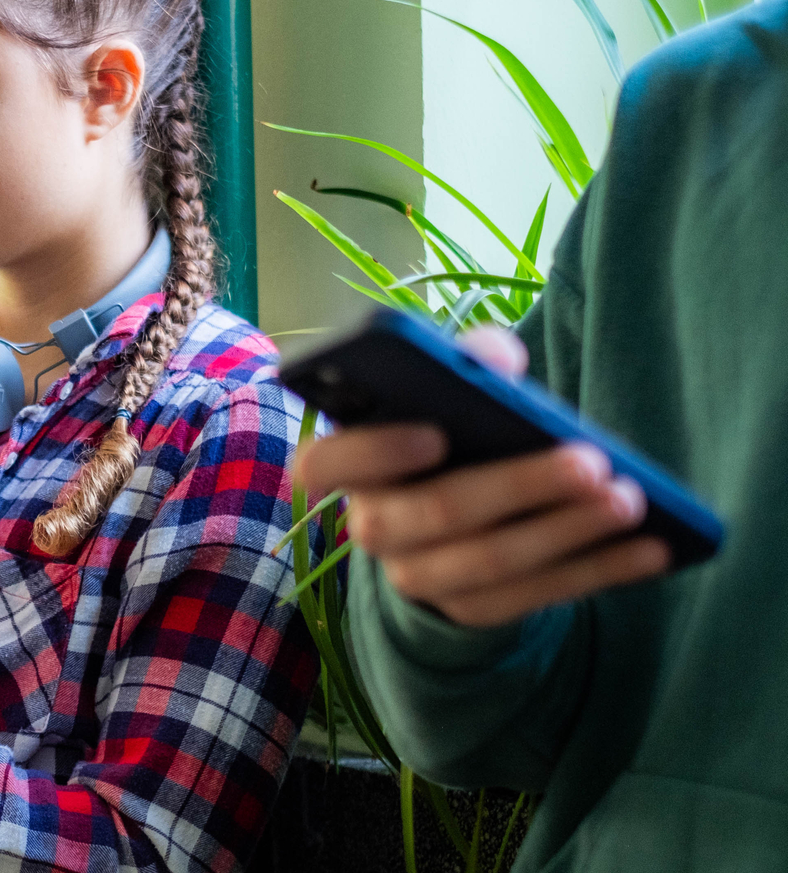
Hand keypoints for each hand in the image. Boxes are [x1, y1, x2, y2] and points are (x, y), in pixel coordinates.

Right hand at [297, 325, 669, 627]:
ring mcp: (416, 576)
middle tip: (591, 461)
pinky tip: (648, 549)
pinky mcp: (468, 610)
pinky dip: (596, 572)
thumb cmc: (453, 433)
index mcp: (350, 464)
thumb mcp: (450, 390)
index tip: (436, 431)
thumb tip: (495, 359)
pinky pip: (530, 600)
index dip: (373, 452)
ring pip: (489, 562)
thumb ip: (465, 361)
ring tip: (630, 501)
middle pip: (435, 512)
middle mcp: (371, 526)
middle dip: (518, 486)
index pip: (321, 465)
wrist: (456, 515)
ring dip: (566, 532)